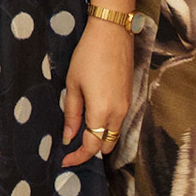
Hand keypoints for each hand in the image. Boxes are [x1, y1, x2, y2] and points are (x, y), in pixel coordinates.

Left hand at [61, 16, 133, 166]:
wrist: (112, 33)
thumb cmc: (88, 56)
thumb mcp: (73, 84)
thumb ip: (72, 113)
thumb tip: (68, 137)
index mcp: (102, 111)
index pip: (92, 146)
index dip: (78, 157)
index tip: (65, 162)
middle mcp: (119, 113)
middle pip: (106, 144)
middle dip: (90, 151)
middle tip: (72, 150)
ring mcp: (127, 105)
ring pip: (114, 133)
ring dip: (100, 139)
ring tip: (81, 136)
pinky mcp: (130, 97)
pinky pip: (119, 121)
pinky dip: (107, 127)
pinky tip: (94, 120)